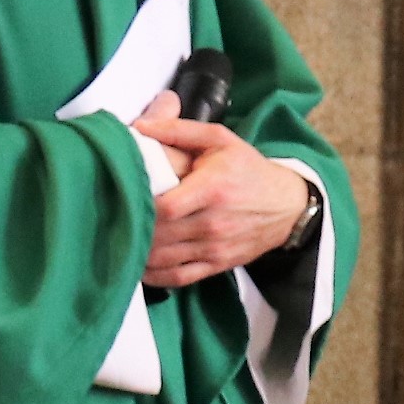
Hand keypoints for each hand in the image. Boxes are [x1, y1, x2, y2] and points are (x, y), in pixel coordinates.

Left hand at [135, 115, 311, 287]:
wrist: (288, 205)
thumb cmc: (250, 170)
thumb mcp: (221, 140)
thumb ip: (179, 130)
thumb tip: (140, 126)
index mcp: (213, 189)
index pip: (165, 207)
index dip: (140, 204)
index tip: (125, 194)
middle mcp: (214, 222)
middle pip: (159, 234)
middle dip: (133, 227)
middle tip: (114, 216)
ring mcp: (216, 247)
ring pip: (164, 259)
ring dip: (139, 252)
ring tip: (123, 238)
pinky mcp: (218, 264)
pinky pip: (179, 277)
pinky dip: (155, 275)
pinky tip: (140, 266)